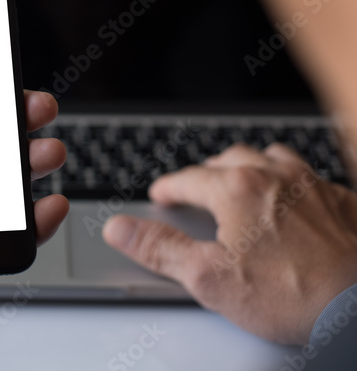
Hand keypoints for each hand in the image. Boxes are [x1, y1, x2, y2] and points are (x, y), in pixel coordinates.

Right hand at [103, 143, 356, 343]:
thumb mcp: (210, 278)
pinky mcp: (345, 202)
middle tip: (196, 188)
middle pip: (230, 158)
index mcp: (237, 189)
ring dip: (252, 166)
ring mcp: (314, 186)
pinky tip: (293, 201)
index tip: (160, 195)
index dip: (168, 188)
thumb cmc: (295, 295)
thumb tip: (119, 229)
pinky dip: (293, 181)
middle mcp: (276, 176)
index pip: (189, 178)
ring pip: (274, 158)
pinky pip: (312, 176)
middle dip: (207, 171)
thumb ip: (160, 249)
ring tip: (243, 181)